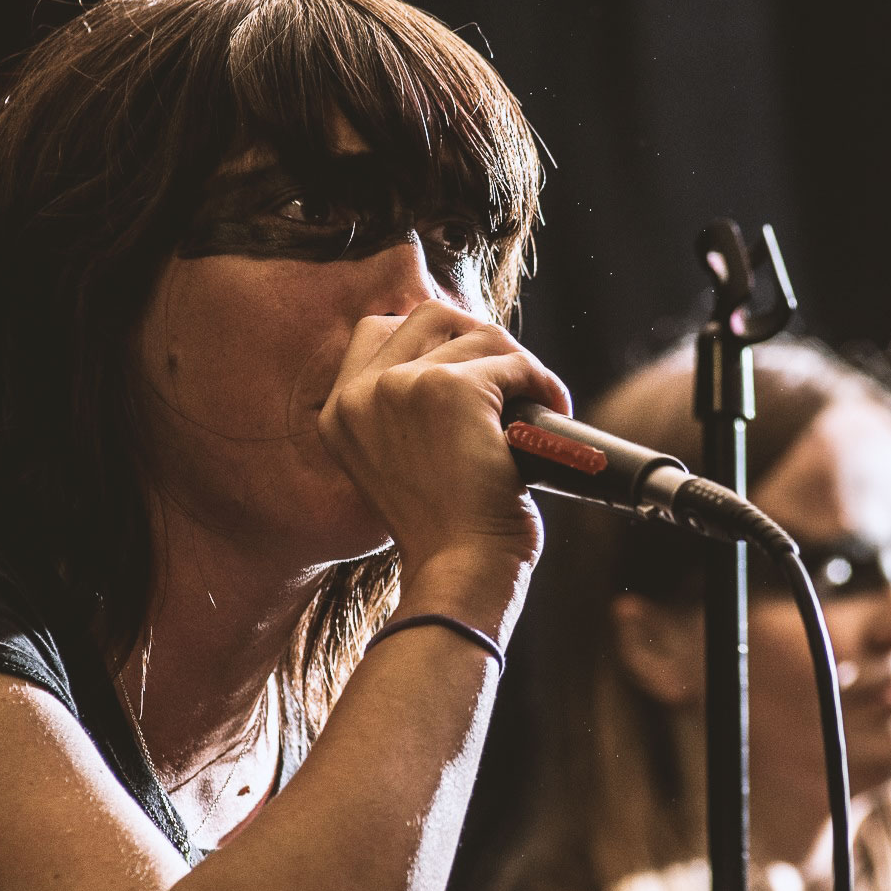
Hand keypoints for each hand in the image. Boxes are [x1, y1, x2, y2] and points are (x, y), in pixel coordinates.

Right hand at [318, 300, 572, 580]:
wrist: (459, 575)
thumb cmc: (444, 534)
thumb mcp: (397, 465)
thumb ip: (404, 413)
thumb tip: (458, 355)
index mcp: (339, 412)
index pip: (377, 329)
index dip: (431, 336)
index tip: (467, 363)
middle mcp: (361, 394)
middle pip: (430, 315)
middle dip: (479, 340)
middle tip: (510, 382)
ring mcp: (404, 387)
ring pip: (480, 334)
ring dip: (518, 364)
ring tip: (536, 404)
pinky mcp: (454, 391)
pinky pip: (515, 362)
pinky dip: (543, 383)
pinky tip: (552, 410)